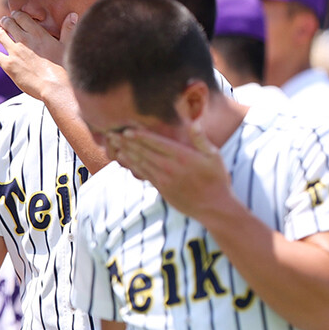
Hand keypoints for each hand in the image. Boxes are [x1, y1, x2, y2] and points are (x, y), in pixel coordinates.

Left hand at [0, 12, 76, 101]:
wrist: (55, 87)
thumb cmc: (64, 68)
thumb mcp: (67, 46)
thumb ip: (67, 29)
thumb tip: (72, 15)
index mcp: (38, 33)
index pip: (21, 16)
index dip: (16, 15)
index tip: (16, 17)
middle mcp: (24, 39)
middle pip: (8, 22)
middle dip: (5, 22)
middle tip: (5, 24)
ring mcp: (15, 52)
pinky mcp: (9, 65)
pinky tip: (1, 59)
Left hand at [108, 124, 231, 219]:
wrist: (214, 207)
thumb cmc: (217, 179)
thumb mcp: (214, 156)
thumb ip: (201, 139)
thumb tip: (194, 122)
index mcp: (182, 156)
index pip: (156, 143)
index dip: (140, 136)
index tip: (127, 130)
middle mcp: (170, 167)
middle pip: (144, 152)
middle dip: (126, 143)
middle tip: (111, 135)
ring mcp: (164, 179)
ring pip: (141, 163)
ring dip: (126, 153)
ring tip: (113, 145)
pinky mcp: (162, 189)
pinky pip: (144, 174)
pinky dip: (133, 165)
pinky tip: (124, 159)